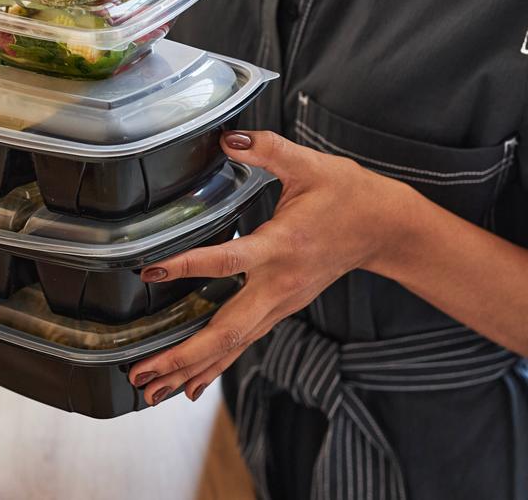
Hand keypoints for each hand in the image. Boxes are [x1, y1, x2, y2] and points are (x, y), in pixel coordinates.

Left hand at [127, 130, 416, 404]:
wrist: (385, 228)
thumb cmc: (348, 194)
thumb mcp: (309, 164)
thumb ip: (266, 149)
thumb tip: (226, 137)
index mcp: (282, 247)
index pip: (228, 260)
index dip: (188, 265)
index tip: (149, 269)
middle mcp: (279, 286)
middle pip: (227, 330)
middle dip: (183, 354)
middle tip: (142, 371)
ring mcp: (281, 304)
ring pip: (232, 346)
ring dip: (190, 369)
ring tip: (150, 390)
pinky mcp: (280, 310)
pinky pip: (242, 344)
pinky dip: (213, 367)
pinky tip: (188, 386)